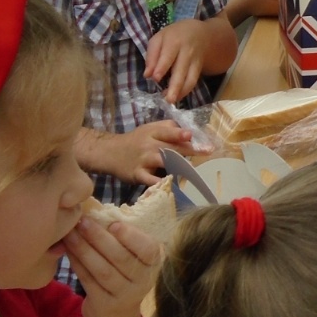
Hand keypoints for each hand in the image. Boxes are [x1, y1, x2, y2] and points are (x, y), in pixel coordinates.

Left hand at [65, 214, 159, 316]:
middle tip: (83, 221)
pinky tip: (68, 250)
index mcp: (154, 264)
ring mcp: (125, 296)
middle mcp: (143, 281)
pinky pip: (89, 280)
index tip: (114, 223)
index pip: (149, 250)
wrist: (116, 315)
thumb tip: (112, 205)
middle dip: (99, 237)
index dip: (132, 237)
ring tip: (70, 233)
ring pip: (102, 270)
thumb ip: (128, 236)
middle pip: (121, 258)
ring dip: (84, 249)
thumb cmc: (125, 273)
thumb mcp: (135, 257)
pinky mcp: (105, 305)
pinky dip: (77, 263)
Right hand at [77, 120, 196, 183]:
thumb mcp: (149, 129)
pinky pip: (151, 180)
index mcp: (153, 132)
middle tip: (206, 153)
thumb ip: (168, 129)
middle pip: (171, 147)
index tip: (191, 136)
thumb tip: (190, 132)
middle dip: (190, 151)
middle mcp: (149, 145)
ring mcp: (143, 160)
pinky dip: (161, 183)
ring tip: (194, 171)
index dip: (180, 134)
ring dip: (179, 166)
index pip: (169, 131)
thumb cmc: (135, 141)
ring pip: (164, 162)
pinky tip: (172, 187)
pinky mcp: (138, 174)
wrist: (109, 152)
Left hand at [145, 17, 238, 102]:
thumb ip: (152, 55)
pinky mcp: (199, 69)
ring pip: (190, 78)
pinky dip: (185, 91)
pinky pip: (194, 81)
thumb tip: (147, 74)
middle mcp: (187, 52)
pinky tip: (176, 97)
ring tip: (171, 101)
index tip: (155, 78)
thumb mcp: (159, 38)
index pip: (168, 55)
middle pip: (181, 69)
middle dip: (175, 85)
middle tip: (168, 99)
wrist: (201, 34)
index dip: (162, 67)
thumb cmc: (174, 36)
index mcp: (174, 41)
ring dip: (181, 91)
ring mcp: (195, 61)